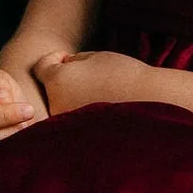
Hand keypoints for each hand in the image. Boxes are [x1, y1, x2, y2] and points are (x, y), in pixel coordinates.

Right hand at [0, 67, 47, 159]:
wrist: (6, 121)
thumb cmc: (1, 99)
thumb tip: (1, 100)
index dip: (3, 115)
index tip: (29, 110)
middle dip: (6, 135)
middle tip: (29, 128)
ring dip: (8, 152)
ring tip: (26, 141)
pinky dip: (7, 168)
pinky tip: (24, 156)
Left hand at [32, 49, 152, 113]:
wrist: (150, 102)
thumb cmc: (124, 74)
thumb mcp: (96, 56)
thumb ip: (74, 60)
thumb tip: (65, 66)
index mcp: (57, 80)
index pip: (41, 67)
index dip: (55, 58)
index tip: (70, 57)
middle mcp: (55, 103)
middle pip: (51, 87)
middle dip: (66, 78)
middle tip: (92, 75)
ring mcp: (66, 123)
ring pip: (62, 104)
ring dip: (74, 96)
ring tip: (101, 92)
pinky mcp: (78, 136)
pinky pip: (74, 121)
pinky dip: (83, 113)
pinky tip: (104, 108)